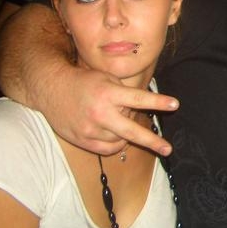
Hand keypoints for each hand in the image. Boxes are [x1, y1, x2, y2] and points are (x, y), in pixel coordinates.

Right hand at [45, 66, 178, 155]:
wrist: (51, 88)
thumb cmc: (84, 81)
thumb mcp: (106, 78)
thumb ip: (124, 93)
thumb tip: (142, 109)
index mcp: (108, 93)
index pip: (138, 98)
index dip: (158, 102)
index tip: (176, 104)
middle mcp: (100, 113)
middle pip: (132, 131)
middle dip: (153, 142)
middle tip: (168, 149)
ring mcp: (90, 129)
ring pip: (121, 140)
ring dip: (127, 133)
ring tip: (120, 120)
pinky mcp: (82, 140)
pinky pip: (108, 149)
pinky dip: (116, 144)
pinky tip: (117, 136)